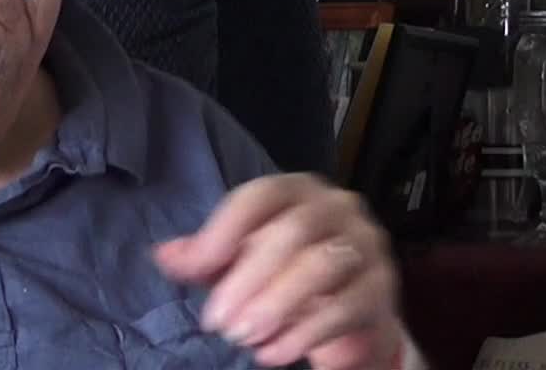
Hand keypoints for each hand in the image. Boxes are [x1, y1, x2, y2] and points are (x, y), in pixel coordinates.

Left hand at [153, 173, 404, 368]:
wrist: (354, 312)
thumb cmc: (288, 275)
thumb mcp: (242, 262)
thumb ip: (206, 257)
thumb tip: (164, 255)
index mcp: (299, 191)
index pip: (261, 195)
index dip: (225, 229)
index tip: (195, 269)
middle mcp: (338, 208)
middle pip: (293, 231)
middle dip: (247, 280)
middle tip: (218, 321)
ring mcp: (366, 246)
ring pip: (322, 266)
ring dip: (275, 306)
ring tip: (243, 337)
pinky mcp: (381, 289)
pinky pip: (345, 307)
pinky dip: (303, 334)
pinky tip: (271, 353)